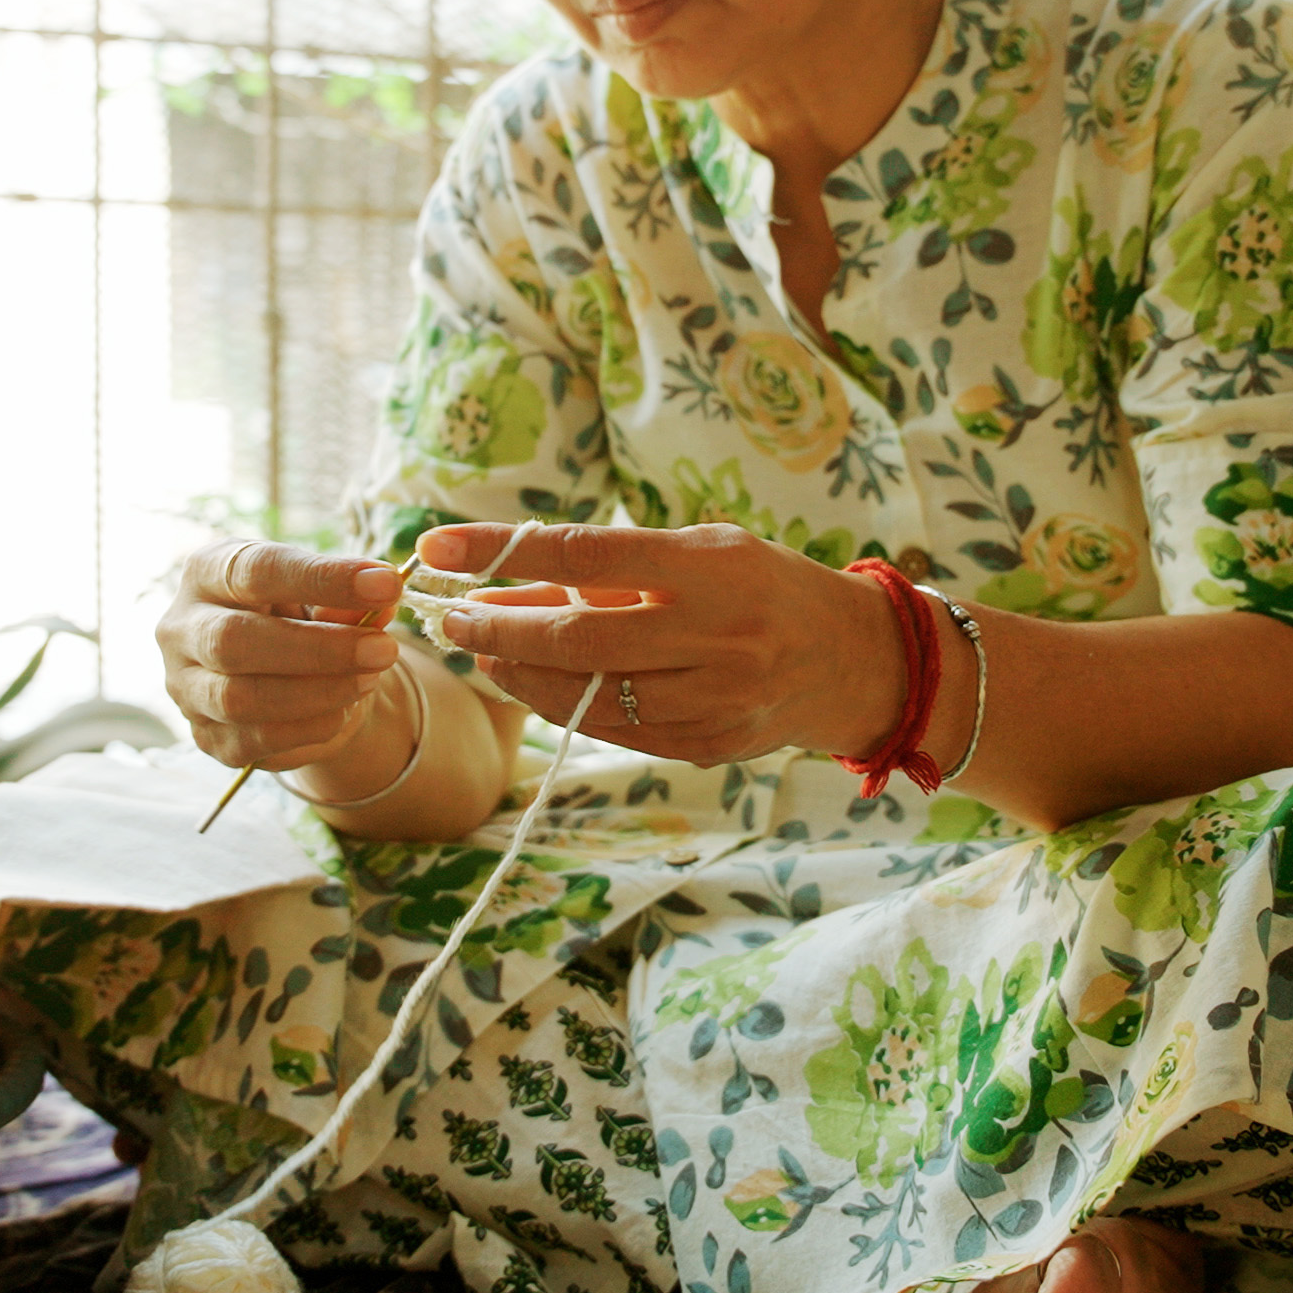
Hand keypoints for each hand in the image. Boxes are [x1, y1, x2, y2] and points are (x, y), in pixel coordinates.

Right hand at [156, 540, 406, 774]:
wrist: (283, 673)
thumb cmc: (298, 617)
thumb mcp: (323, 596)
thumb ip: (347, 596)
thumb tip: (382, 599)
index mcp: (207, 571)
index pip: (257, 570)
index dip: (323, 578)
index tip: (386, 584)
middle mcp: (181, 627)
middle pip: (233, 639)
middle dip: (318, 648)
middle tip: (382, 649)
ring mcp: (185, 686)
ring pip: (238, 697)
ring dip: (316, 692)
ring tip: (368, 679)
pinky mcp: (206, 736)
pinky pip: (253, 740)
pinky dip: (308, 727)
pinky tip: (343, 710)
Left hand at [420, 522, 904, 767]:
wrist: (852, 662)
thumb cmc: (763, 587)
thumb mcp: (704, 551)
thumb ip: (618, 569)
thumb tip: (516, 584)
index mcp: (712, 568)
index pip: (585, 553)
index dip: (503, 551)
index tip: (440, 545)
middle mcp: (715, 636)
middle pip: (577, 637)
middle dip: (498, 627)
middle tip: (451, 617)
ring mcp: (714, 700)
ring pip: (588, 694)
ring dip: (522, 674)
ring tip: (485, 651)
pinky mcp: (708, 747)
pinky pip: (615, 730)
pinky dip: (566, 706)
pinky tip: (534, 685)